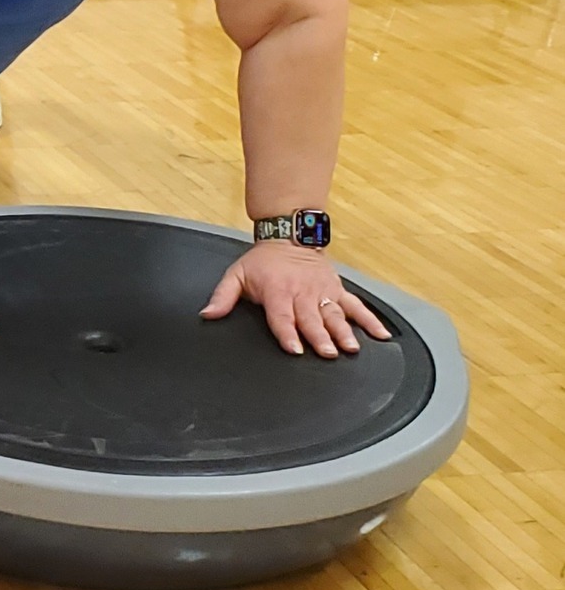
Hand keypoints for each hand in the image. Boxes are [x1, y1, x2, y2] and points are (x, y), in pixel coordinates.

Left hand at [201, 241, 391, 357]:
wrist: (288, 236)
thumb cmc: (262, 261)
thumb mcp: (236, 274)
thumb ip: (222, 297)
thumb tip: (207, 315)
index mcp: (277, 291)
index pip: (282, 316)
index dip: (287, 333)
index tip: (295, 348)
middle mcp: (302, 292)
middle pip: (311, 319)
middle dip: (319, 337)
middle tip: (327, 353)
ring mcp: (322, 292)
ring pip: (334, 315)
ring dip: (343, 332)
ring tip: (351, 347)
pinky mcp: (337, 290)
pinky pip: (356, 306)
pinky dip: (370, 320)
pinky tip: (381, 335)